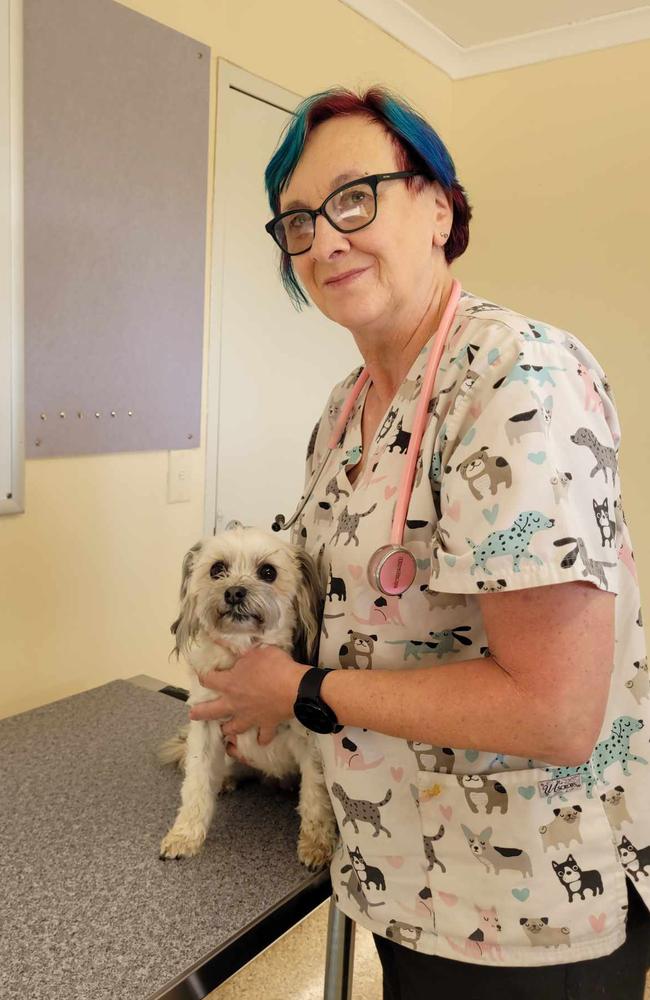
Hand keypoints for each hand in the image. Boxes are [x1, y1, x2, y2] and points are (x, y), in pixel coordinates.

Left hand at [188, 645, 307, 745]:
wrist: (295, 688)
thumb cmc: (274, 666)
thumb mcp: (255, 650)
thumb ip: (240, 651)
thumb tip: (222, 641)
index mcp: (230, 683)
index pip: (208, 679)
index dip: (202, 676)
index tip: (198, 674)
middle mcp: (235, 703)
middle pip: (212, 711)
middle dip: (200, 713)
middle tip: (192, 715)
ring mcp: (250, 717)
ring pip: (234, 728)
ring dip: (228, 729)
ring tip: (224, 730)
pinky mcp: (266, 725)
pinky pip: (262, 737)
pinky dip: (261, 739)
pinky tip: (260, 741)